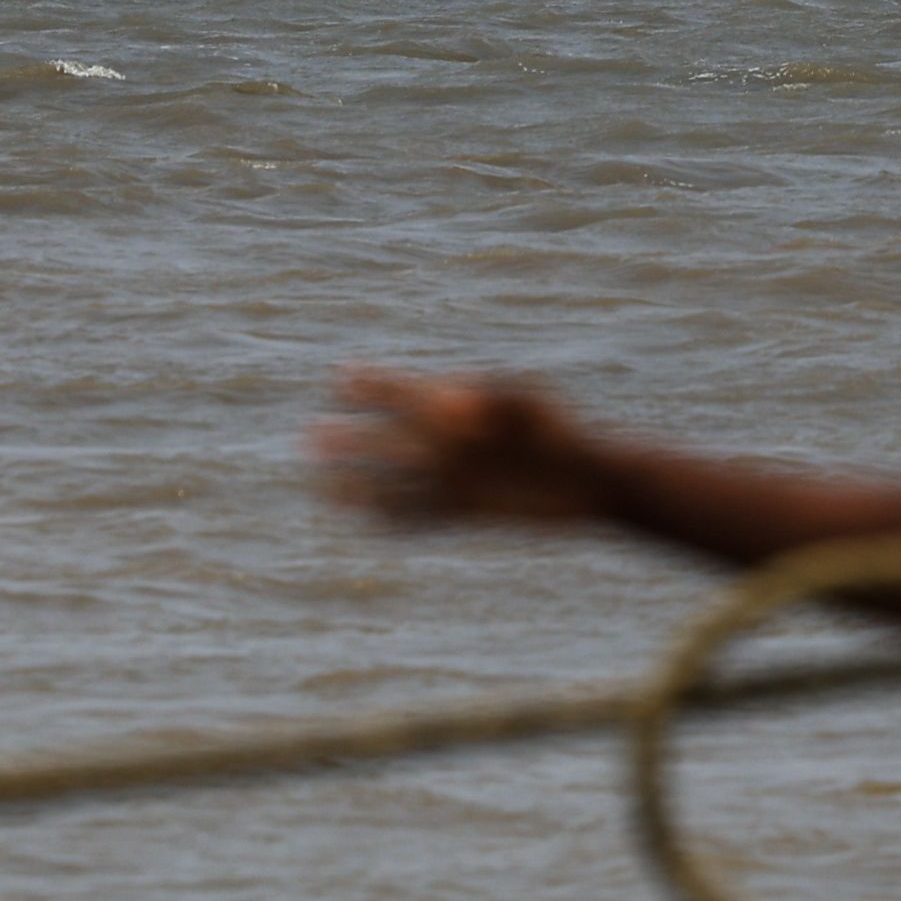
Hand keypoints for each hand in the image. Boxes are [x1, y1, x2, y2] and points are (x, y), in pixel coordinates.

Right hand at [311, 369, 609, 528]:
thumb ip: (493, 398)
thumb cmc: (563, 431)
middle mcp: (452, 445)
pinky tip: (368, 525)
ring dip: (362, 486)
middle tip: (309, 435)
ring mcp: (458, 480)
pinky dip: (396, 521)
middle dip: (352, 437)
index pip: (408, 393)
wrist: (590, 478)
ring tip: (324, 489)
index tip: (340, 376)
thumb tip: (451, 401)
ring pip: (398, 483)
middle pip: (391, 440)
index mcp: (463, 408)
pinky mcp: (471, 512)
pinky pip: (424, 519)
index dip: (375, 385)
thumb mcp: (531, 406)